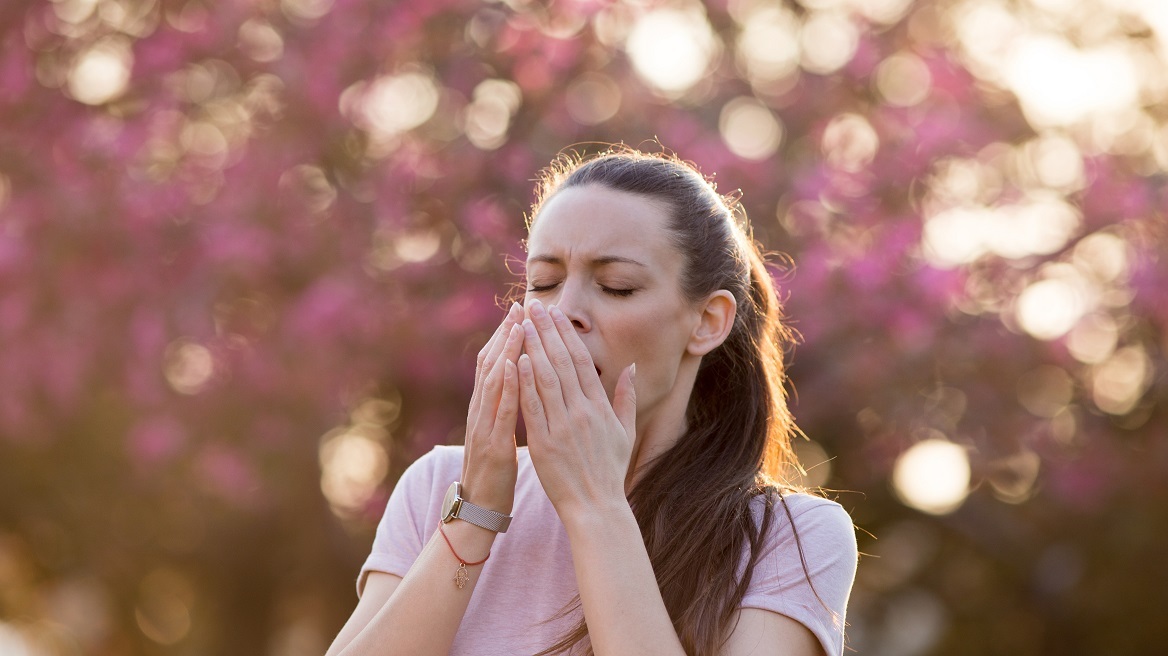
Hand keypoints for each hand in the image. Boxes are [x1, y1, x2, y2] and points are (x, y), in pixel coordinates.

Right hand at [461, 302, 524, 514]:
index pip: (495, 363)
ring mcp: (483, 426)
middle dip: (505, 333)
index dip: (507, 337)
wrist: (479, 509)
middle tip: (519, 306)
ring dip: (506, 351)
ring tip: (519, 324)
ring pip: (493, 381)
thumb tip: (521, 386)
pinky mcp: (491, 445)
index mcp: (486, 409)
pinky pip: (499, 410)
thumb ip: (507, 409)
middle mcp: (480, 411)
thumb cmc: (496, 473)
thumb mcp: (501, 434)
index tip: (522, 312)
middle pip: (491, 364)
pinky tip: (514, 365)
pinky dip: (506, 385)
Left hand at [517, 299, 635, 515]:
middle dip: (547, 331)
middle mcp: (582, 412)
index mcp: (600, 407)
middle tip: (534, 305)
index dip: (568, 334)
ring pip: (546, 378)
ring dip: (533, 347)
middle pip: (563, 362)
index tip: (556, 313)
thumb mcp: (625, 432)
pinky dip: (524, 381)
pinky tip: (516, 359)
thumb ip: (626, 398)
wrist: (596, 506)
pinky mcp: (544, 442)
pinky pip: (533, 406)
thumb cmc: (609, 471)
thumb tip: (631, 367)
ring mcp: (563, 426)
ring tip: (522, 323)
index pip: (583, 361)